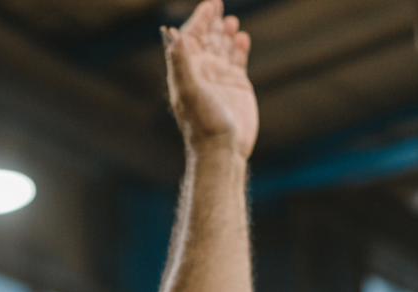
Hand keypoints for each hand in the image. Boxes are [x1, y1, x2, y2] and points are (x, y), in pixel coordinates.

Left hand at [164, 1, 258, 159]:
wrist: (223, 150)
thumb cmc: (203, 124)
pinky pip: (238, 59)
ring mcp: (221, 78)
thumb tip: (175, 33)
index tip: (211, 6)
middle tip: (219, 6)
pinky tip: (242, 38)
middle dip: (212, 22)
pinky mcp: (238, 86)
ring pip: (223, 47)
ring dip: (226, 32)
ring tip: (231, 22)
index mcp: (188, 71)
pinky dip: (240, 47)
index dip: (199, 20)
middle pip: (206, 39)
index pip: (191, 37)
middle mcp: (203, 72)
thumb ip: (181, 62)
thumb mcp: (189, 91)